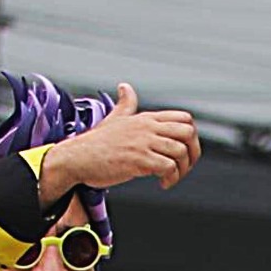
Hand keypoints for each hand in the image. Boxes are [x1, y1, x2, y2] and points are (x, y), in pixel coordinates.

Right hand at [36, 85, 202, 195]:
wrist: (76, 159)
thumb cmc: (95, 144)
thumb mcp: (114, 119)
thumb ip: (125, 104)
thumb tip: (125, 87)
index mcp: (145, 118)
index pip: (184, 118)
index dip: (192, 137)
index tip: (185, 152)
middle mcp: (147, 127)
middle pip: (188, 133)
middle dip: (193, 153)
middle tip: (184, 167)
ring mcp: (143, 143)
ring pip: (180, 152)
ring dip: (182, 170)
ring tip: (171, 178)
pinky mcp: (139, 160)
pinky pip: (168, 167)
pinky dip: (171, 178)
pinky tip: (162, 184)